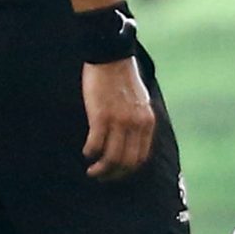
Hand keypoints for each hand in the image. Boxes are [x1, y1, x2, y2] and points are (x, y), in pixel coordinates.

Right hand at [82, 58, 156, 179]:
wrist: (110, 56)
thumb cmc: (122, 78)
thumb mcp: (140, 101)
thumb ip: (138, 120)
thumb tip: (131, 141)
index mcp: (147, 121)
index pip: (141, 157)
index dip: (128, 170)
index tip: (116, 174)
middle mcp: (136, 124)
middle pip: (127, 162)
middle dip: (114, 174)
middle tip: (102, 177)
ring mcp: (120, 121)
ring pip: (112, 158)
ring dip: (101, 169)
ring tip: (92, 171)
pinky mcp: (101, 116)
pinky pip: (96, 144)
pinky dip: (90, 152)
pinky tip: (86, 152)